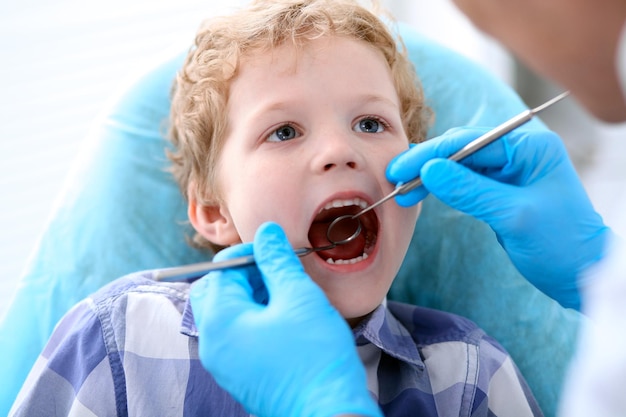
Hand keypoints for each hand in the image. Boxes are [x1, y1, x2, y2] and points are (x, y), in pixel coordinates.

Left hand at [190, 222, 381, 416]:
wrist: (329, 414)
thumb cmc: (315, 356)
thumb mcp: (299, 297)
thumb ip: (277, 260)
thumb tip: (266, 232)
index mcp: (220, 320)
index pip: (221, 269)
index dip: (250, 252)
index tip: (278, 250)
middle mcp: (213, 343)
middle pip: (216, 290)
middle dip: (246, 274)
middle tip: (279, 273)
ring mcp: (224, 363)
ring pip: (228, 312)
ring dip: (254, 295)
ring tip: (289, 295)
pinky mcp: (240, 374)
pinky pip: (238, 335)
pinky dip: (256, 318)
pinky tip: (287, 318)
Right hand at [386, 127, 609, 309]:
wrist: (582, 274)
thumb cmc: (561, 244)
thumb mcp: (513, 215)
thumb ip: (470, 190)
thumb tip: (428, 170)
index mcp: (529, 147)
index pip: (470, 142)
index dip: (431, 154)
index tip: (401, 169)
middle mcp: (519, 153)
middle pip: (461, 149)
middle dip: (427, 163)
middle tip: (395, 179)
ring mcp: (509, 172)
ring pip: (459, 166)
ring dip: (431, 177)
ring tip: (403, 191)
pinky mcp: (500, 192)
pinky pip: (465, 183)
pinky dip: (443, 189)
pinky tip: (423, 194)